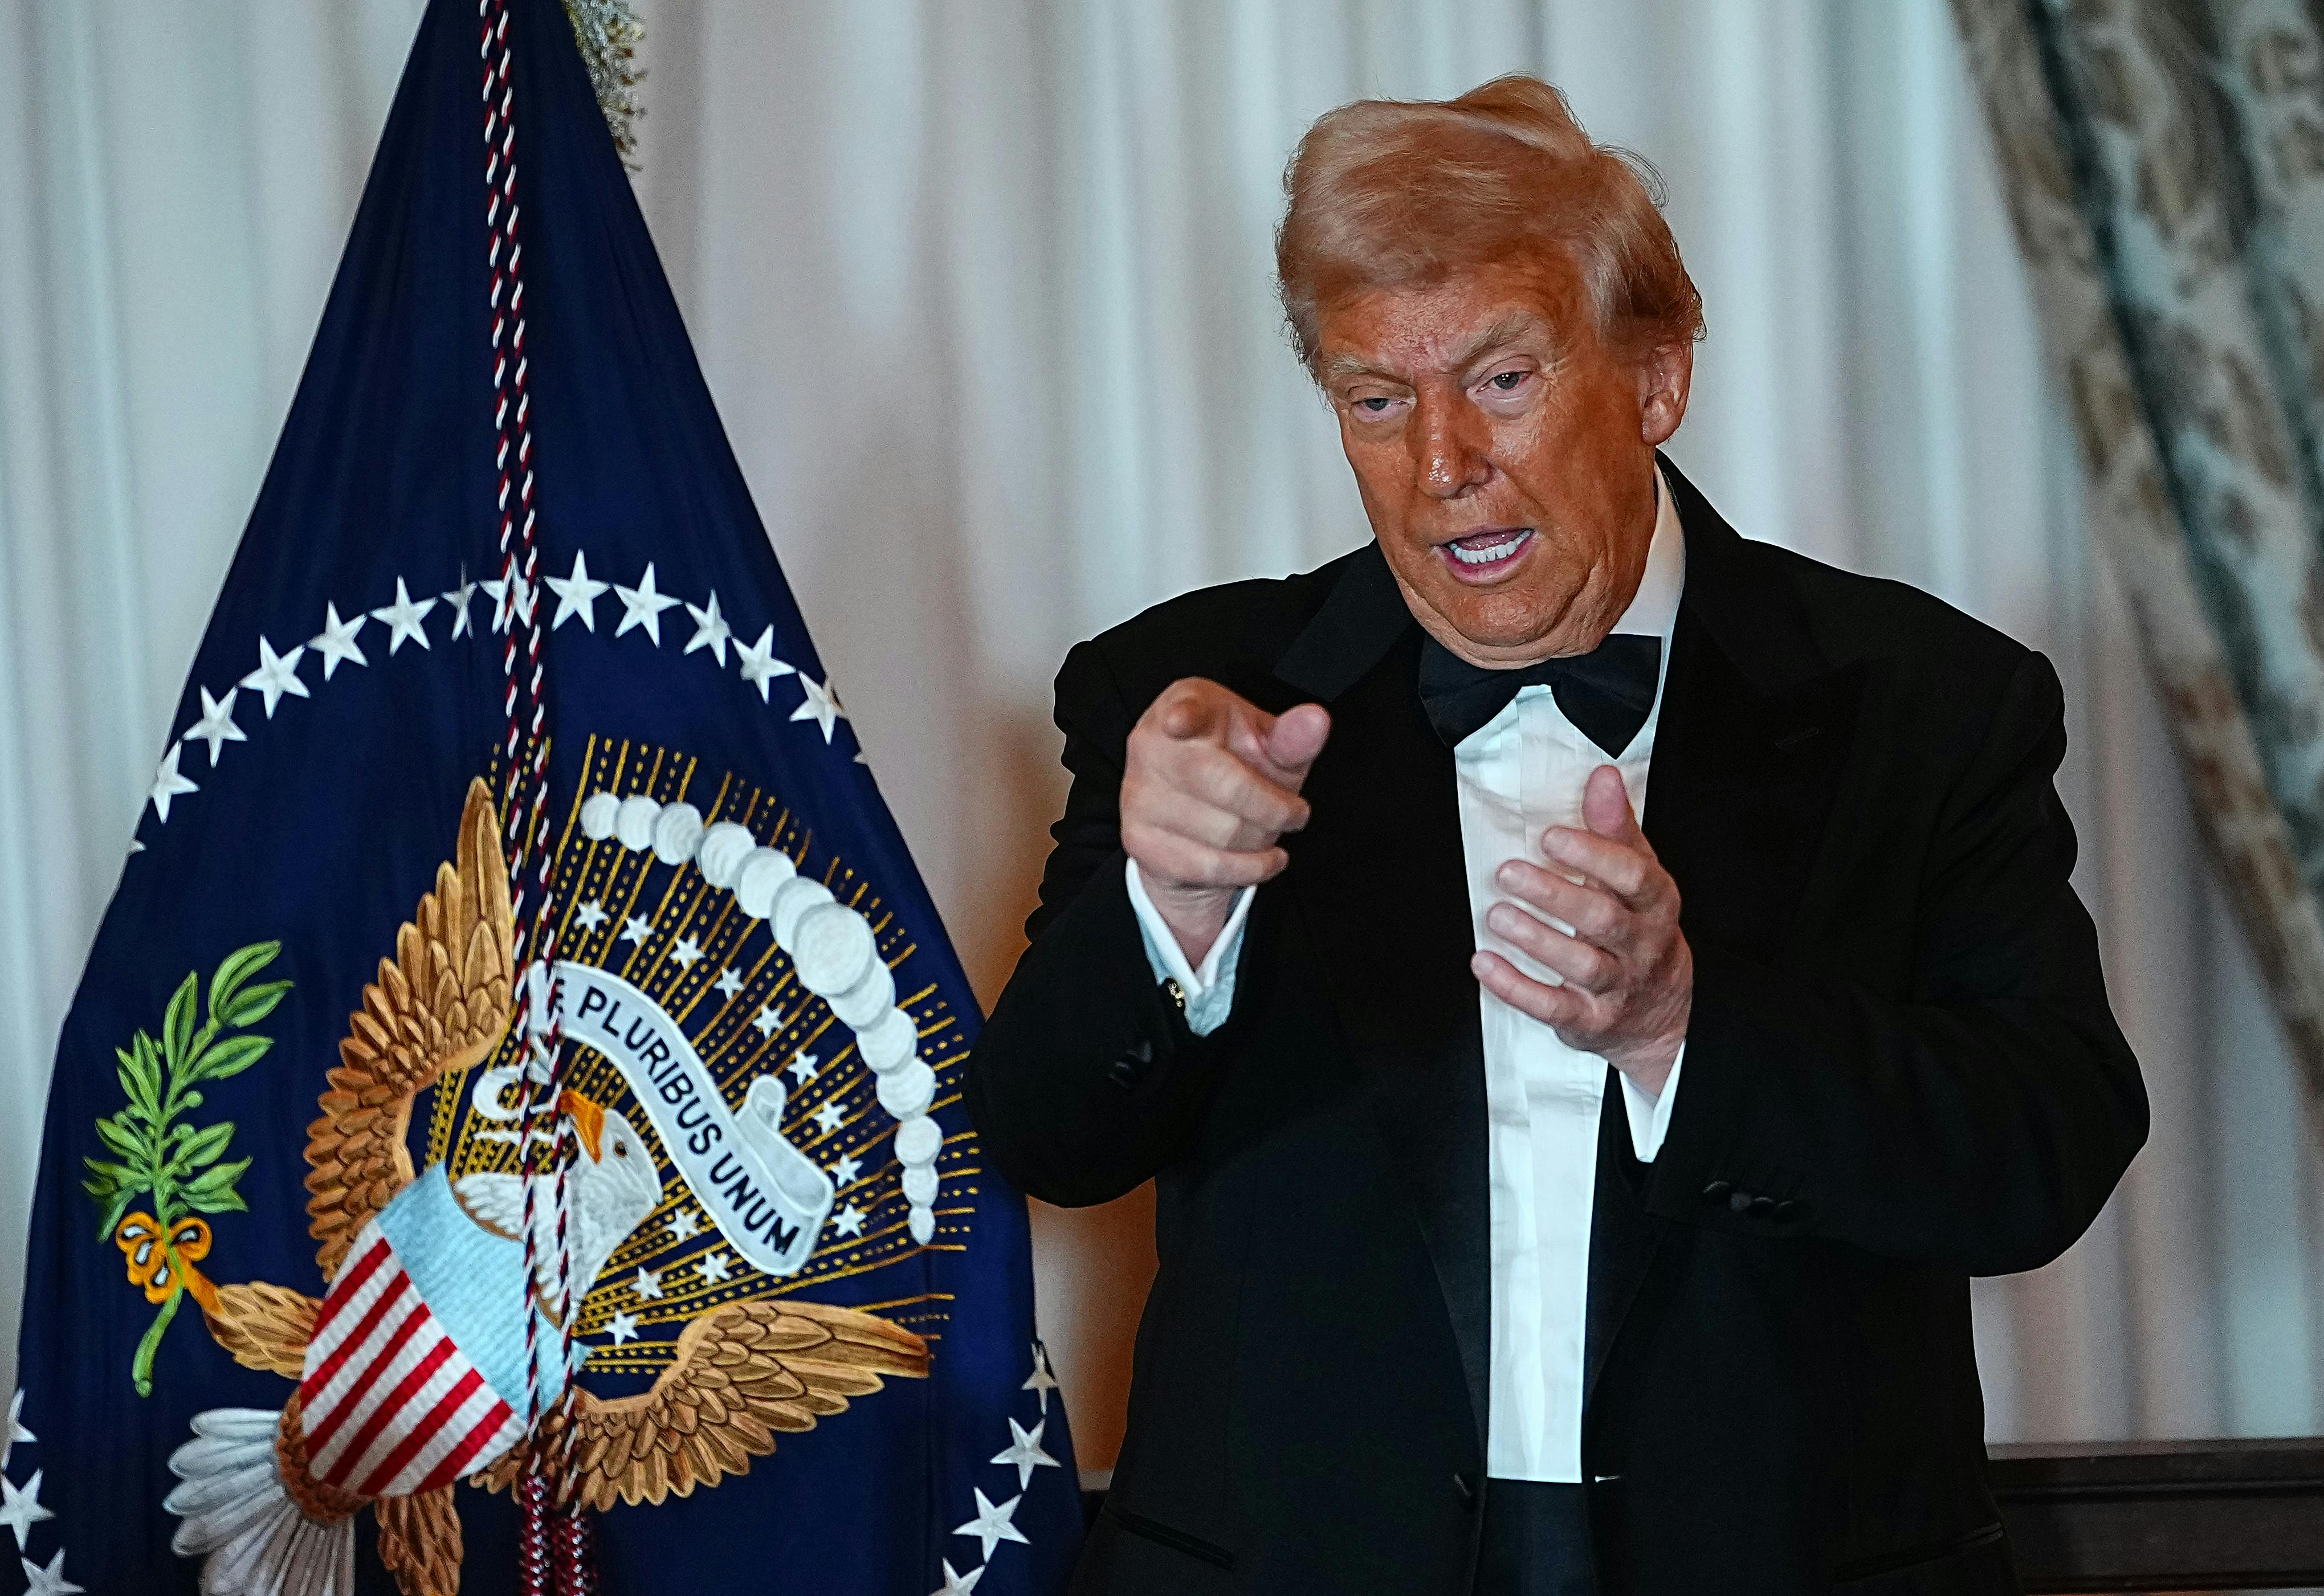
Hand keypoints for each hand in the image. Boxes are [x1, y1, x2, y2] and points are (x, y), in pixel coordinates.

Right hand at [1122, 678, 1331, 962]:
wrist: (1197, 814)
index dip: (1184, 716)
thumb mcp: (1271, 747)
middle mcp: (1151, 743)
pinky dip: (1248, 869)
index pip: (1185, 710)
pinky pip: (1206, 866)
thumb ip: (1292, 737)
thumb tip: (1315, 721)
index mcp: (1187, 705)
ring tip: (1267, 830)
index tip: (1180, 722)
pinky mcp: (1138, 838)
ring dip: (1261, 840)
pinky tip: (1263, 859)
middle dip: (1274, 808)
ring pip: (1221, 832)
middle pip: (1223, 784)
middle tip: (1296, 812)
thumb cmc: (1238, 766)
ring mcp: (1139, 792)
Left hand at [1471, 765, 1690, 1093]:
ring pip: (1581, 963)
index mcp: (1655, 903)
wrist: (1663, 1013)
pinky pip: (1553, 1007)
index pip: (1634, 876)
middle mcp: (1641, 944)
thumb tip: (1603, 776)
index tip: (1550, 836)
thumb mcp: (1639, 877)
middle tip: (1509, 872)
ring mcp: (1617, 986)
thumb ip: (1616, 828)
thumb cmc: (1639, 929)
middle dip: (1555, 894)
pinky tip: (1485, 964)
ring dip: (1535, 939)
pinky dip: (1516, 987)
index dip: (1593, 854)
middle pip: (1602, 918)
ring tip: (1497, 915)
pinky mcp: (1590, 1019)